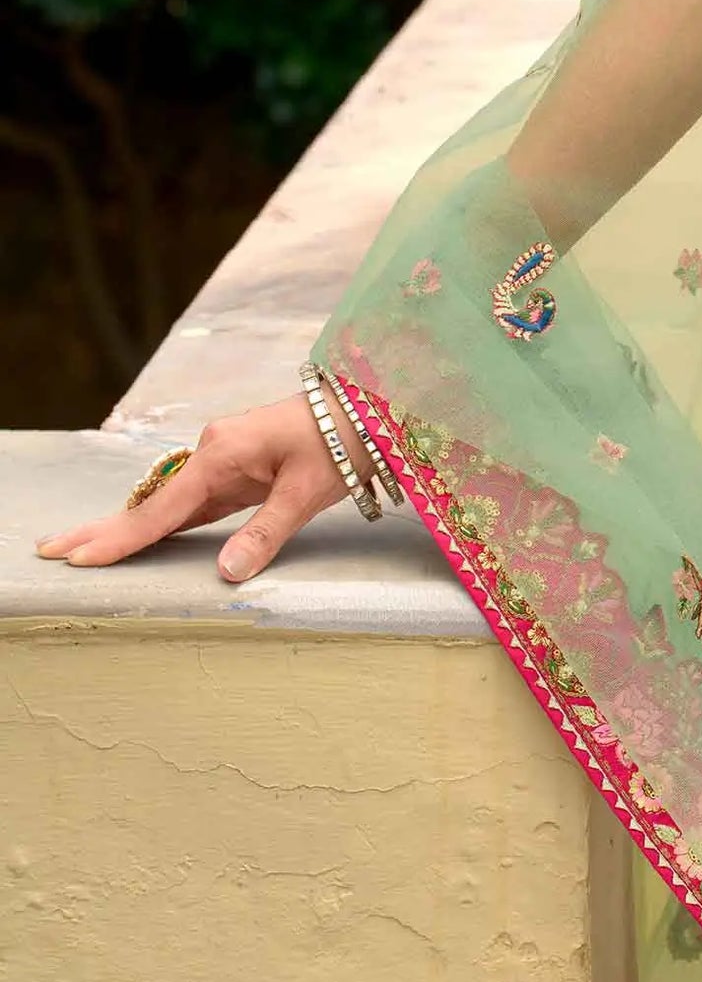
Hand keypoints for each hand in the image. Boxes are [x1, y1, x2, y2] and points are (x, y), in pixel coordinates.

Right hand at [34, 389, 376, 583]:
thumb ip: (265, 533)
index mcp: (222, 454)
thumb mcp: (307, 491)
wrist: (368, 408)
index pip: (163, 508)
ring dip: (129, 527)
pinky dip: (162, 522)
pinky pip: (192, 501)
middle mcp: (213, 452)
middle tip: (54, 550)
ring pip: (167, 502)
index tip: (81, 557)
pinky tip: (141, 538)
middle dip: (105, 529)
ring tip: (85, 550)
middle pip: (151, 501)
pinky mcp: (237, 467)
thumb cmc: (340, 442)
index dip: (122, 538)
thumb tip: (226, 573)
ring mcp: (223, 458)